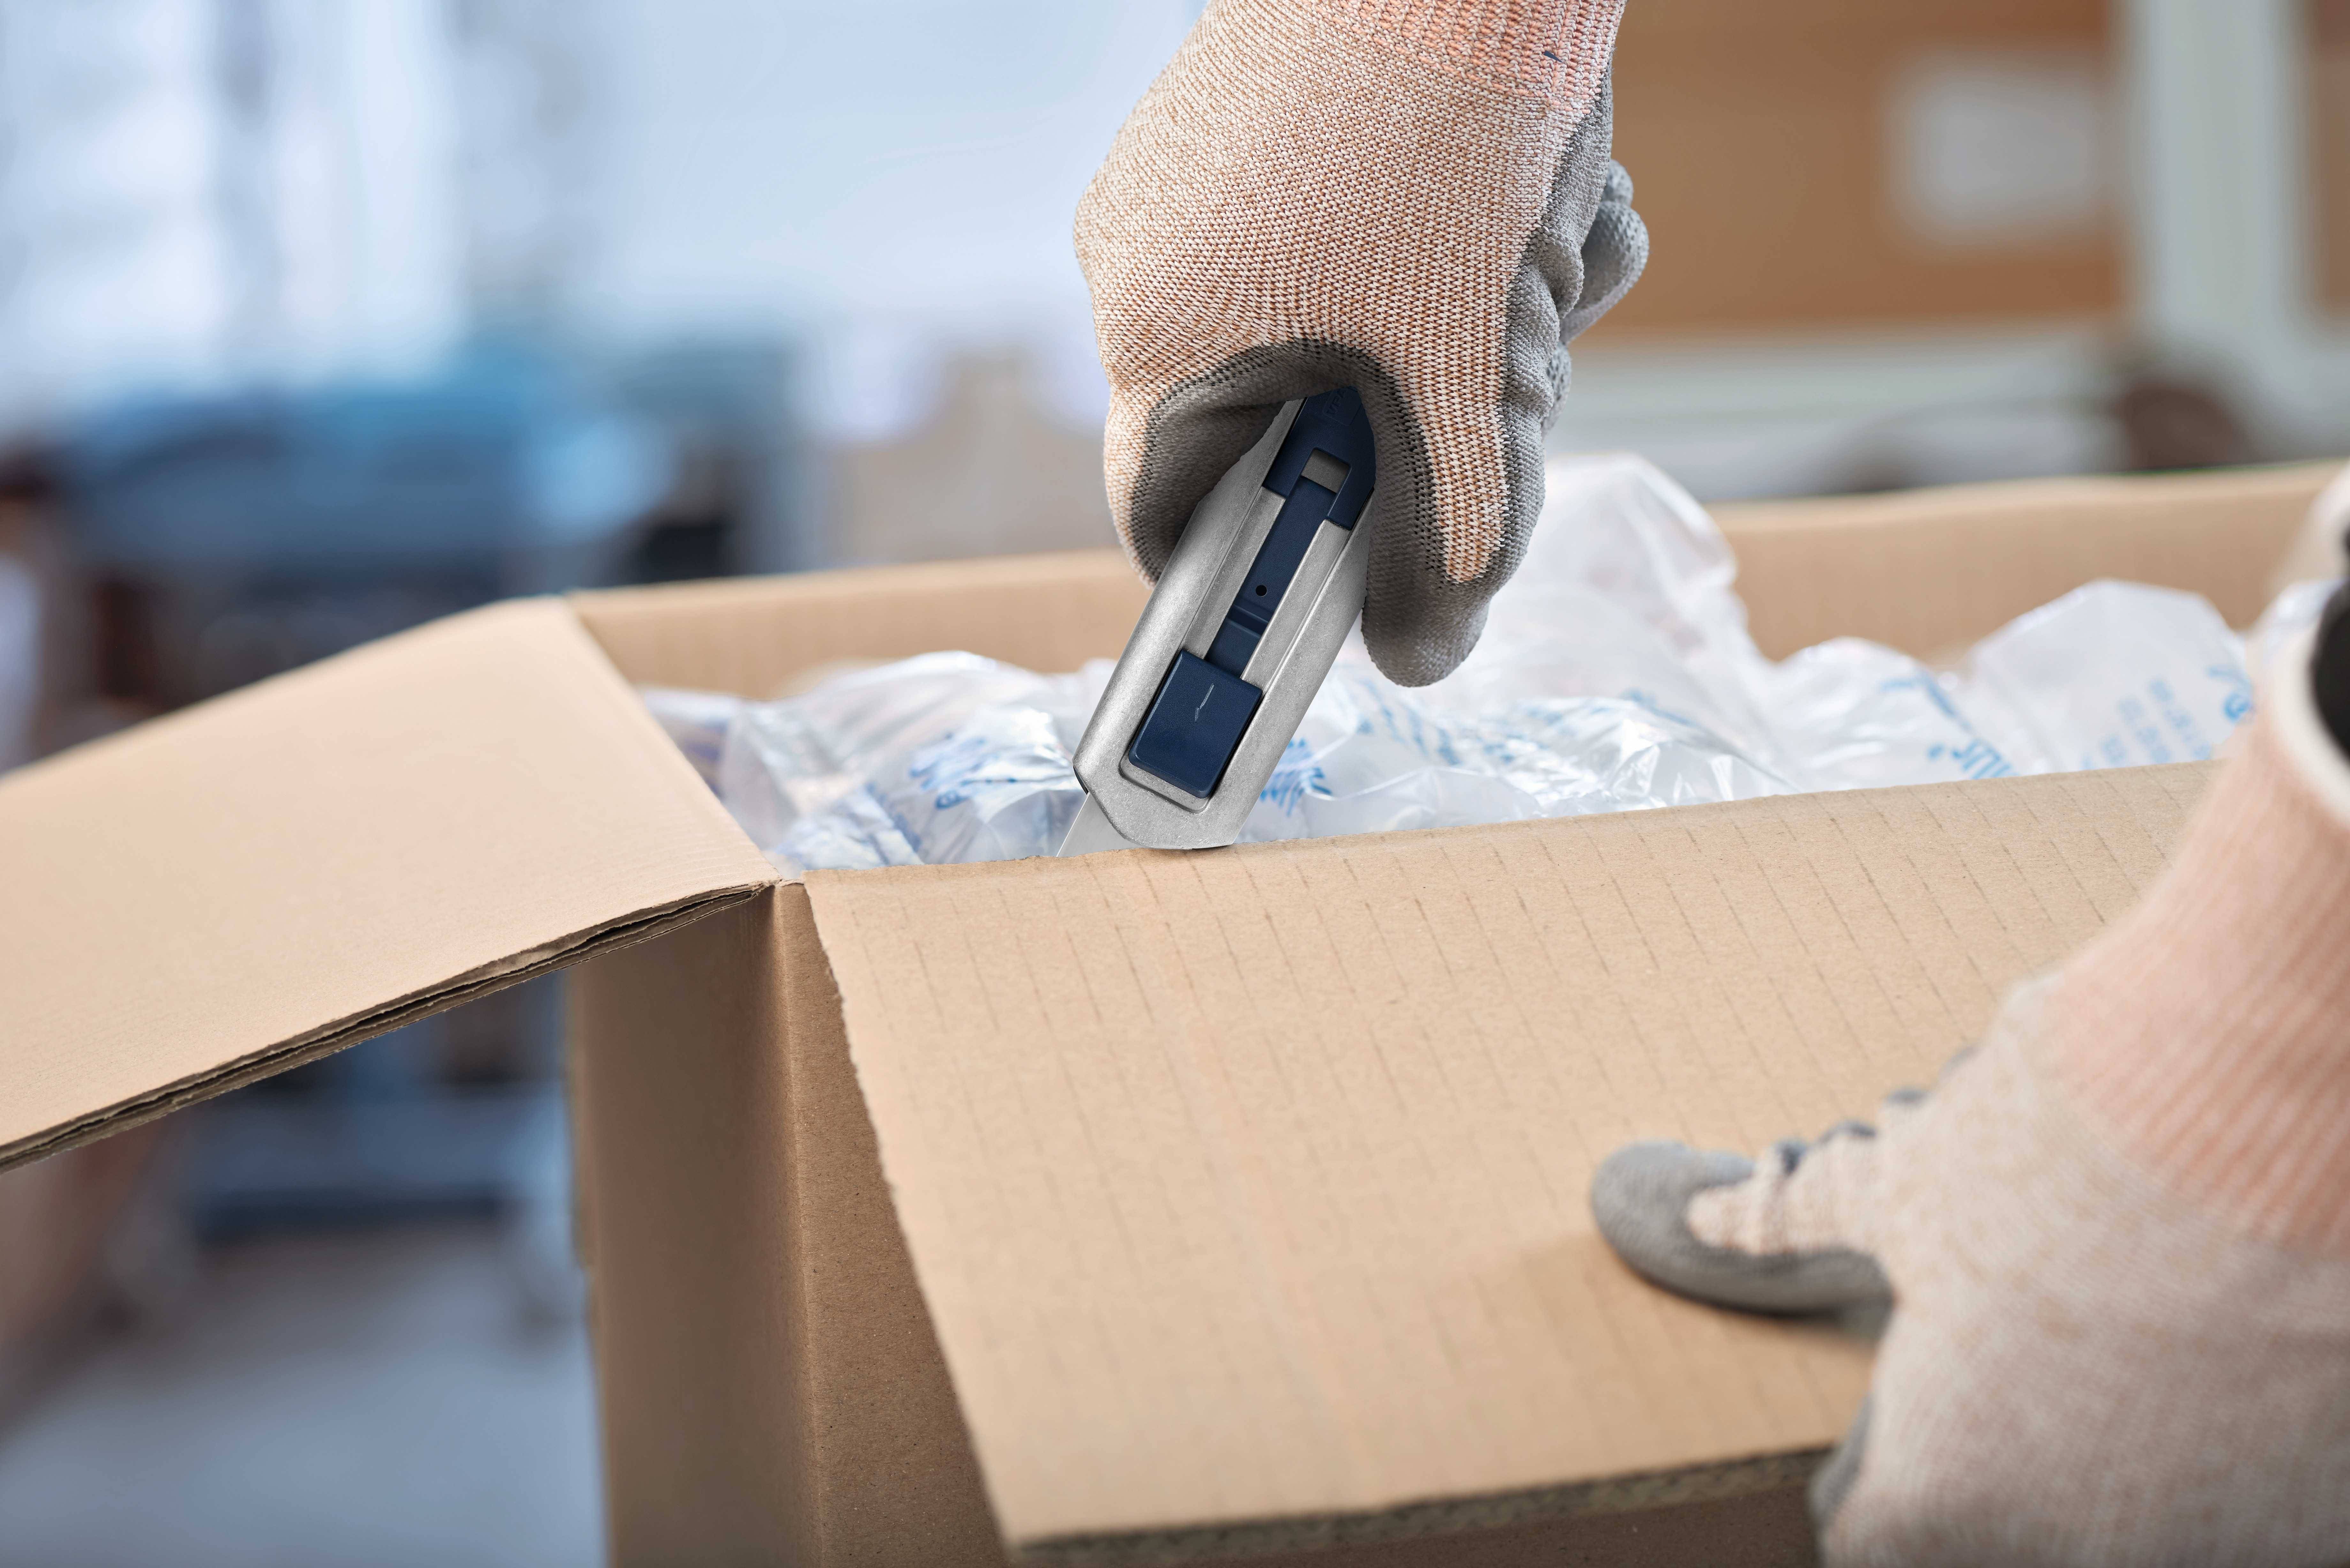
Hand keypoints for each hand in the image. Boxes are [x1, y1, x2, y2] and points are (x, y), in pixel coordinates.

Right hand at [1076, 0, 1644, 685]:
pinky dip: (1450, 258)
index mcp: (1162, 336)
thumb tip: (1424, 652)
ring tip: (1541, 259)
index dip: (1257, 589)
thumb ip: (1450, 534)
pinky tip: (1523, 204)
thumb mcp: (1473, 374)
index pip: (1171, 526)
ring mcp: (1191, 187)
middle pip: (1281, 433)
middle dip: (1419, 429)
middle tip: (1514, 383)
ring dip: (1463, 336)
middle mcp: (1147, 264)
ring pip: (1339, 339)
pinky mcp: (1249, 128)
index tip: (1343, 607)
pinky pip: (1349, 250)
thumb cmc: (1455, 119)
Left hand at [1592, 653, 2349, 1565]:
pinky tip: (2209, 1336)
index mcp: (1941, 1501)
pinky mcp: (2321, 1506)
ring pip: (2124, 1516)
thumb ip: (1793, 1225)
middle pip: (1993, 1526)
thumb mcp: (1896, 1184)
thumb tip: (1695, 1214)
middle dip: (1989, 1448)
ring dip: (2107, 1441)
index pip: (1858, 1534)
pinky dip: (2220, 1434)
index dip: (1863, 1473)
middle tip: (2013, 1347)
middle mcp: (2069, 1552)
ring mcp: (2209, 1542)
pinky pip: (2243, 1493)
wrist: (2255, 1111)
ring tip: (2112, 1320)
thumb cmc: (2051, 1152)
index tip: (1891, 1414)